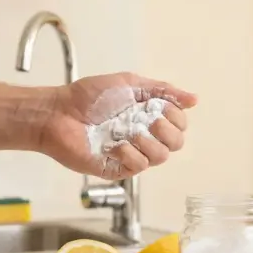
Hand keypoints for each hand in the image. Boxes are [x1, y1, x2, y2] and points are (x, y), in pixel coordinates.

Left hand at [38, 72, 197, 179]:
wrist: (59, 113)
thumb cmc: (89, 97)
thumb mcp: (130, 83)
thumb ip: (163, 90)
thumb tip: (194, 99)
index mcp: (149, 116)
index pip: (180, 124)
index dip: (176, 117)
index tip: (160, 107)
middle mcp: (144, 136)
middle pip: (176, 143)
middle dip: (168, 130)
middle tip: (148, 120)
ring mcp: (132, 154)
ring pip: (161, 157)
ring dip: (148, 142)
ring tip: (128, 131)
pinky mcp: (118, 169)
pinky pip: (138, 167)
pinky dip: (129, 153)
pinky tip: (113, 144)